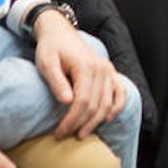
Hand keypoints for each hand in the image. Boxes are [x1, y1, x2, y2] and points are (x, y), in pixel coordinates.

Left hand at [33, 15, 124, 138]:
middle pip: (95, 106)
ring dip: (96, 122)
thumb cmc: (51, 48)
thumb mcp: (46, 63)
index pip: (82, 101)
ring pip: (107, 104)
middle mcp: (101, 69)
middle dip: (80, 124)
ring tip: (81, 134)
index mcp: (86, 66)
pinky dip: (116, 108)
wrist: (60, 32)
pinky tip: (107, 119)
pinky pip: (120, 93)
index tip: (58, 133)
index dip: (71, 120)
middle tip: (64, 136)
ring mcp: (108, 71)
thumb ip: (56, 81)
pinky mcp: (110, 72)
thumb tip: (66, 102)